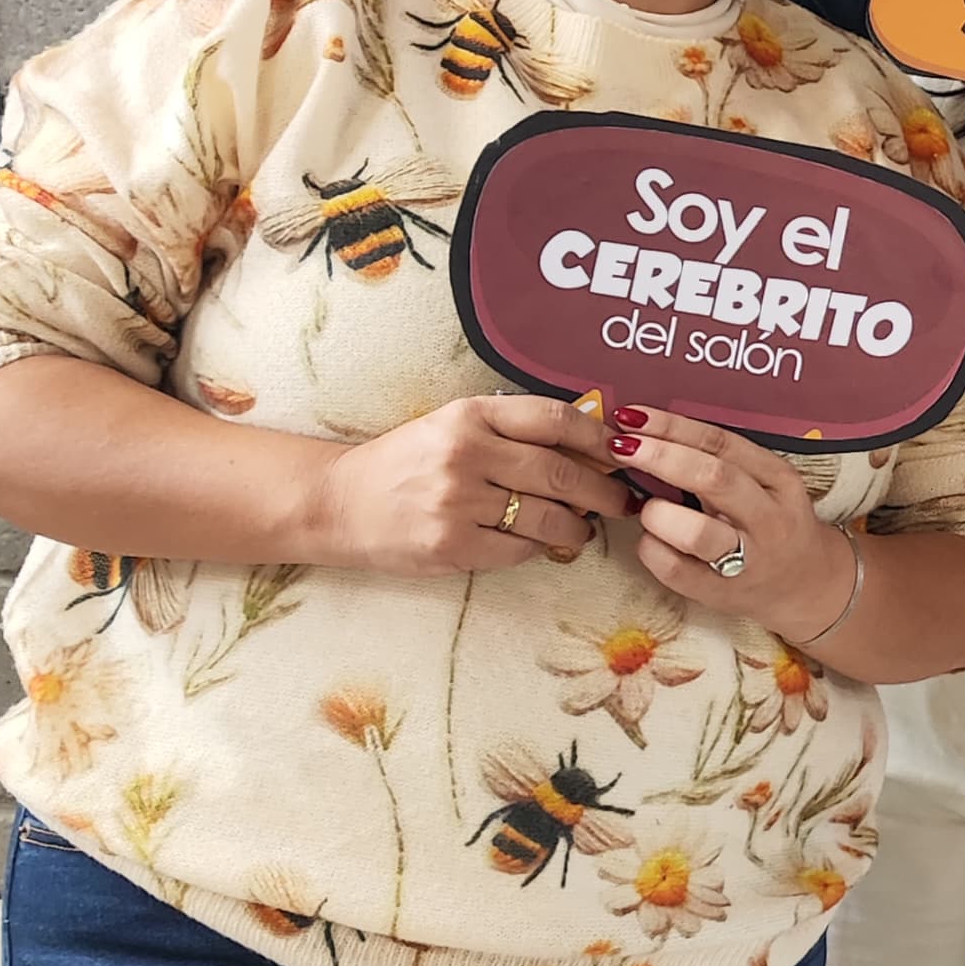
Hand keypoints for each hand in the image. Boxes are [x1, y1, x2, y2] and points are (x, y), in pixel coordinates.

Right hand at [306, 394, 628, 575]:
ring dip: (578, 526)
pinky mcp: (452, 545)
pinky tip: (541, 543)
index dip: (599, 437)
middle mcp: (466, 454)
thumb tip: (590, 445)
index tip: (622, 452)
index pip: (555, 419)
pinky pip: (521, 550)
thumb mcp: (454, 426)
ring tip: (584, 528)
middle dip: (604, 490)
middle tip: (623, 500)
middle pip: (561, 471)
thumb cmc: (408, 462)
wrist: (341, 502)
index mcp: (471, 415)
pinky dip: (540, 548)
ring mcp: (458, 502)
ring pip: (548, 516)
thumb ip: (512, 430)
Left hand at [609, 407, 863, 644]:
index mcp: (779, 479)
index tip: (633, 417)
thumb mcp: (763, 484)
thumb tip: (648, 434)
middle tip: (621, 448)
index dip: (673, 427)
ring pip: (697, 533)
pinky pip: (676, 570)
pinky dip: (651, 549)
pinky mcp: (723, 593)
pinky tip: (649, 539)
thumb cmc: (769, 523)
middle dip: (660, 458)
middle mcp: (770, 518)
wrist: (806, 585)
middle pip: (713, 478)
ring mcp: (749, 559)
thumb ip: (717, 462)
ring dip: (658, 513)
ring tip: (646, 507)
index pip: (722, 443)